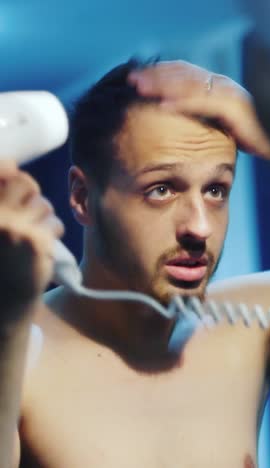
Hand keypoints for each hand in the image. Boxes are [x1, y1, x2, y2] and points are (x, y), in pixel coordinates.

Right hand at [0, 162, 63, 317]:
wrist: (3, 301)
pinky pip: (55, 223)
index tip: (11, 169)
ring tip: (31, 236)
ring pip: (44, 205)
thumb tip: (12, 165)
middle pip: (25, 182)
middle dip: (32, 192)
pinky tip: (40, 248)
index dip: (6, 168)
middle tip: (29, 208)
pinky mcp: (36, 241)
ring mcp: (14, 227)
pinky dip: (52, 233)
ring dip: (43, 218)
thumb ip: (3, 203)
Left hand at [128, 60, 269, 160]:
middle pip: (184, 74)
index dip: (162, 74)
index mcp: (220, 88)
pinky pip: (203, 102)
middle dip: (156, 75)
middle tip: (131, 78)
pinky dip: (182, 101)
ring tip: (138, 86)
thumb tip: (191, 123)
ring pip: (190, 84)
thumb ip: (210, 119)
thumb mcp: (228, 126)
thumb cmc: (258, 138)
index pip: (186, 75)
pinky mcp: (235, 108)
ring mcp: (230, 94)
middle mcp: (224, 85)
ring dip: (162, 84)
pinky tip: (163, 103)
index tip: (140, 80)